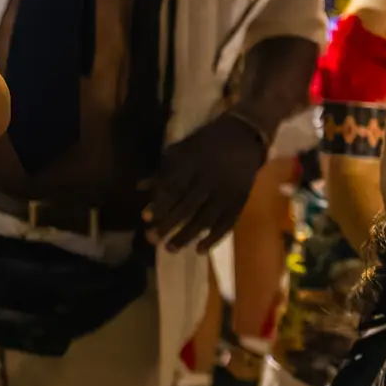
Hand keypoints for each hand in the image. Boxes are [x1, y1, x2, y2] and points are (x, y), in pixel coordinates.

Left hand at [144, 112, 269, 252]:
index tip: (146, 218)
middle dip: (168, 224)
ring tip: (170, 248)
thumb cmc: (207, 142)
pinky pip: (227, 223)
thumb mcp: (182, 148)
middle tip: (152, 239)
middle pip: (187, 205)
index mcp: (193, 161)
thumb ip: (162, 169)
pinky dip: (213, 238)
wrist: (245, 135)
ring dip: (186, 235)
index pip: (173, 186)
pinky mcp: (241, 199)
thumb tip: (139, 188)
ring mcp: (228, 190)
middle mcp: (211, 177)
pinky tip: (199, 249)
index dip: (159, 204)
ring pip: (206, 218)